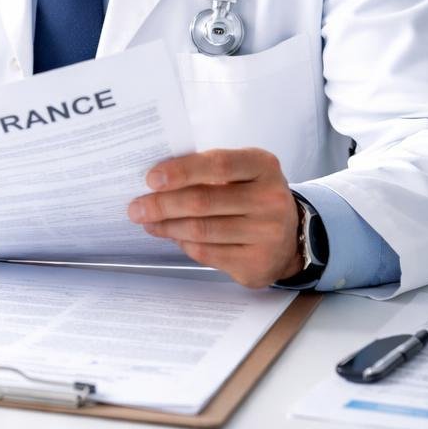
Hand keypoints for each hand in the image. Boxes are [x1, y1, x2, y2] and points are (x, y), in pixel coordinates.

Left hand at [127, 148, 302, 288]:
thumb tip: (156, 180)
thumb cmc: (252, 196)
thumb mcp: (241, 173)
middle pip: (203, 202)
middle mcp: (270, 200)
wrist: (291, 237)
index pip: (218, 165)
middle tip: (135, 207)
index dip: (182, 171)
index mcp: (263, 167)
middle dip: (162, 205)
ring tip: (147, 221)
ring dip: (167, 226)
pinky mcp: (257, 263)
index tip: (151, 178)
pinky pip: (207, 253)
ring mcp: (267, 235)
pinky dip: (183, 243)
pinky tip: (171, 235)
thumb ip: (207, 170)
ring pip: (201, 231)